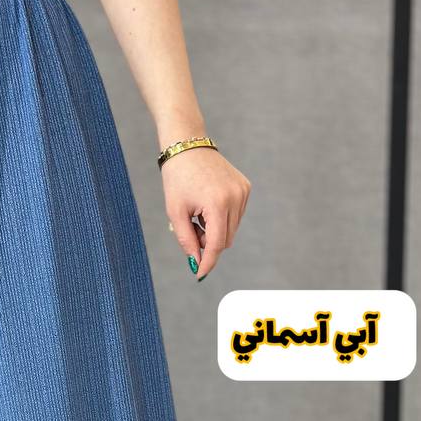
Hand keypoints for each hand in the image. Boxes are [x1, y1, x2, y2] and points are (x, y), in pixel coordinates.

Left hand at [162, 147, 250, 281]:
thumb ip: (186, 240)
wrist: (188, 146)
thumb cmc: (177, 179)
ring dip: (214, 231)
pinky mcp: (245, 187)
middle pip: (225, 239)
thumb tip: (196, 261)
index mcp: (217, 203)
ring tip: (198, 215)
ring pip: (231, 229)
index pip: (217, 244)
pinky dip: (221, 219)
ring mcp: (243, 191)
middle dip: (208, 243)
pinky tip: (207, 205)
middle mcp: (235, 197)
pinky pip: (235, 215)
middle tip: (191, 231)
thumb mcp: (176, 212)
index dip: (208, 262)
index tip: (199, 274)